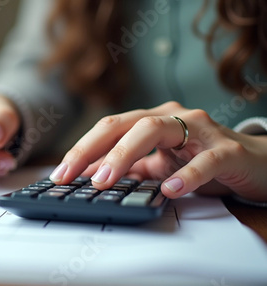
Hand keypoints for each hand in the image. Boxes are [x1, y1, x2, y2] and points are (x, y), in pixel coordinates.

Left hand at [49, 101, 266, 200]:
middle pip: (123, 125)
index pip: (108, 129)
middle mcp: (172, 117)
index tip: (59, 174)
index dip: (81, 150)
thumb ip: (129, 168)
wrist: (253, 162)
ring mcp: (199, 130)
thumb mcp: (158, 165)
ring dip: (125, 154)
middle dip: (91, 149)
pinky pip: (204, 159)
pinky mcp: (226, 149)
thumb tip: (90, 176)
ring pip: (156, 130)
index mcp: (151, 121)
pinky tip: (170, 188)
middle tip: (69, 176)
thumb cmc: (201, 160)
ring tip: (105, 180)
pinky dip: (186, 173)